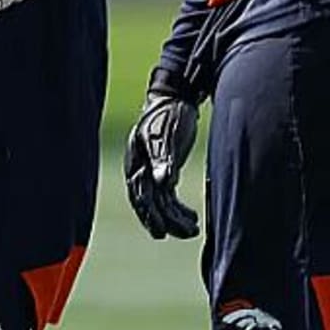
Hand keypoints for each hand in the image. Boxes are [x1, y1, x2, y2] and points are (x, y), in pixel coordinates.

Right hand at [124, 86, 199, 239]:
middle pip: (149, 201)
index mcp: (136, 159)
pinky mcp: (165, 169)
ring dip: (175, 217)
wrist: (177, 96)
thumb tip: (163, 184)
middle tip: (184, 233)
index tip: (160, 231)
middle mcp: (141, 167)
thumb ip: (163, 158)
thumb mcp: (166, 134)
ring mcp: (152, 169)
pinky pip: (168, 196)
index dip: (148, 213)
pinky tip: (192, 217)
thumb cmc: (169, 113)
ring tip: (193, 229)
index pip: (139, 193)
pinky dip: (178, 208)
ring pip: (160, 202)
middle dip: (164, 220)